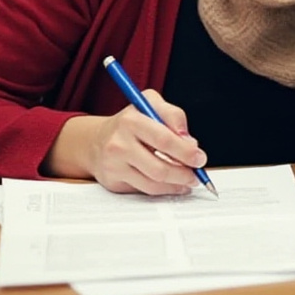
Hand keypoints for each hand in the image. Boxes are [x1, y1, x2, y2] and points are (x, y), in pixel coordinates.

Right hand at [44, 89, 206, 195]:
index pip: (164, 139)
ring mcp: (115, 165)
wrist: (95, 141)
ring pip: (155, 182)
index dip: (186, 151)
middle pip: (160, 167)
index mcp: (131, 120)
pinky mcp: (114, 181)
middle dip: (185, 173)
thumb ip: (173, 116)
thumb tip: (190, 142)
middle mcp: (119, 143)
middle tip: (197, 174)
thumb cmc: (129, 123)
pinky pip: (146, 190)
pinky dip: (165, 189)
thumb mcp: (150, 104)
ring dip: (177, 184)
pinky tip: (174, 185)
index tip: (199, 157)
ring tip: (188, 179)